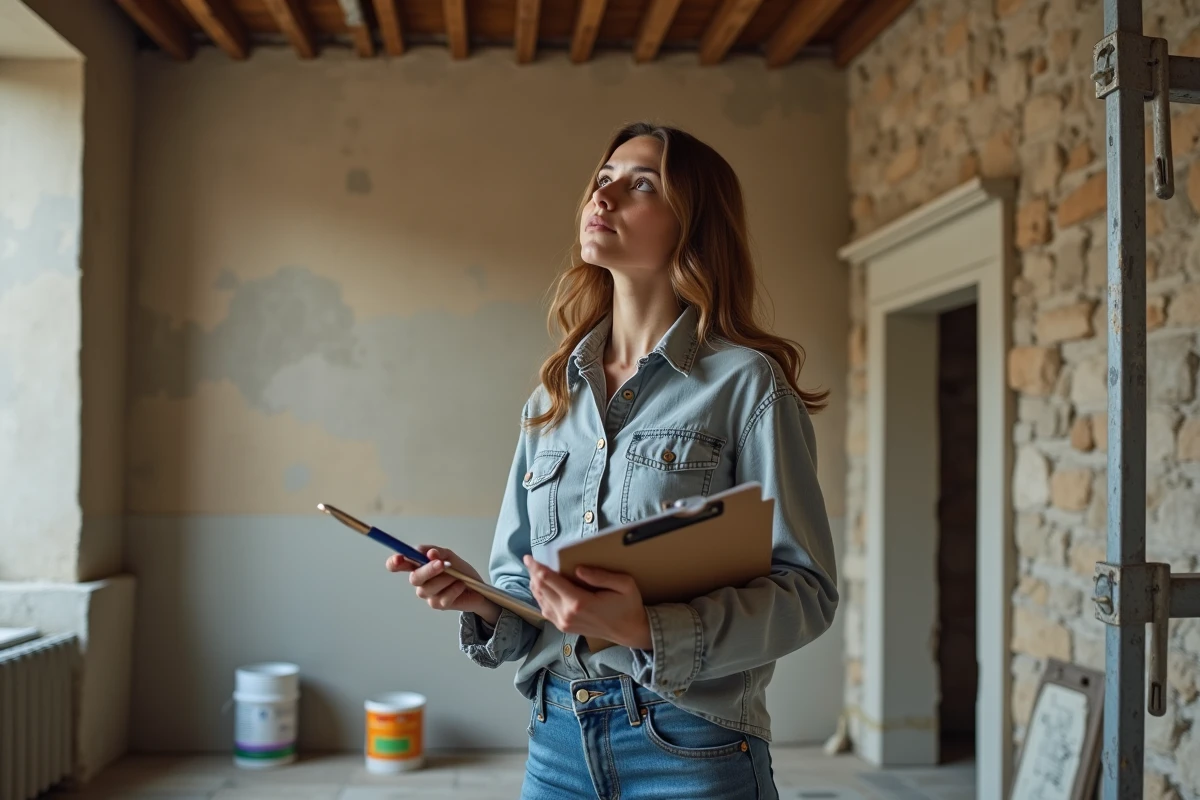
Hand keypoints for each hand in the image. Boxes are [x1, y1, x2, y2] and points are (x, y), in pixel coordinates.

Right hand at [386, 546, 500, 624]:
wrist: (478, 588)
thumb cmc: (460, 571)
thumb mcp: (450, 556)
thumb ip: (438, 552)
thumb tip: (430, 553)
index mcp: (418, 566)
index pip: (398, 565)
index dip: (394, 562)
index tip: (399, 558)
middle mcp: (420, 581)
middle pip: (414, 578)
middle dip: (427, 570)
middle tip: (441, 564)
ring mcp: (428, 594)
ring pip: (429, 588)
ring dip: (446, 579)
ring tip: (457, 576)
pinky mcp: (438, 605)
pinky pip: (443, 598)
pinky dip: (454, 589)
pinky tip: (461, 585)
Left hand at [523, 555, 651, 649]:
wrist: (629, 631)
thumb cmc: (628, 605)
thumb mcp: (624, 585)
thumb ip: (601, 575)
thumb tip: (578, 569)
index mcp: (580, 602)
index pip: (549, 580)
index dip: (537, 567)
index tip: (529, 557)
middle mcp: (567, 614)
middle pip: (541, 589)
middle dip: (533, 573)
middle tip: (530, 561)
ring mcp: (564, 623)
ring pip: (540, 600)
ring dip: (535, 585)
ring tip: (534, 572)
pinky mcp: (564, 627)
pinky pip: (545, 610)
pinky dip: (540, 597)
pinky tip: (541, 588)